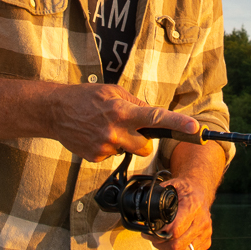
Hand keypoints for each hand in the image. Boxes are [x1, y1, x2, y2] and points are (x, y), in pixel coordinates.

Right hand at [50, 83, 198, 161]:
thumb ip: (135, 104)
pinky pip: (112, 156)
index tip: (195, 128)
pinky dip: (108, 147)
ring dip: (123, 143)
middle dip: (143, 140)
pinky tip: (95, 136)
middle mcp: (115, 131)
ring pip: (128, 151)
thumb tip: (153, 115)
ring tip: (105, 128)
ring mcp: (105, 147)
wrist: (55, 111)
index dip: (177, 124)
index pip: (156, 118)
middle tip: (129, 128)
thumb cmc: (86, 97)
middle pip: (146, 147)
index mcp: (122, 111)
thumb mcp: (113, 92)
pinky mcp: (95, 157)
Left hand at [152, 178, 213, 249]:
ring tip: (160, 243)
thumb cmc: (183, 191)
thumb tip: (146, 207)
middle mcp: (202, 221)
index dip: (160, 233)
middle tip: (152, 237)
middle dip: (160, 243)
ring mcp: (206, 233)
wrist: (200, 192)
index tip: (151, 229)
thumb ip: (159, 196)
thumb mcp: (171, 186)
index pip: (175, 229)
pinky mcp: (206, 242)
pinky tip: (169, 247)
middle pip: (177, 244)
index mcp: (193, 207)